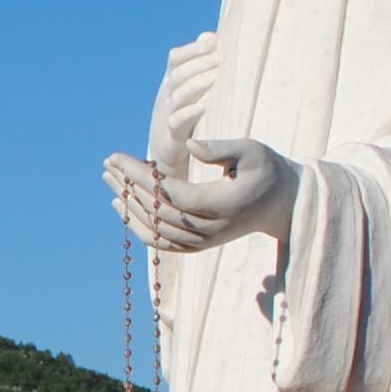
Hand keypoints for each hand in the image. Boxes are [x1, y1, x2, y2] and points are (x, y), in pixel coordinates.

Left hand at [105, 140, 291, 251]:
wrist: (282, 204)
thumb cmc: (267, 170)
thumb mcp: (252, 150)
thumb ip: (222, 148)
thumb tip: (190, 145)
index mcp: (224, 204)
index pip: (171, 194)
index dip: (141, 177)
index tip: (119, 157)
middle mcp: (212, 229)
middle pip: (159, 212)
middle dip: (129, 187)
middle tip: (108, 165)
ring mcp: (206, 241)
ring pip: (156, 231)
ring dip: (128, 207)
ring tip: (109, 181)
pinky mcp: (201, 246)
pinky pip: (163, 244)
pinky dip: (139, 228)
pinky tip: (122, 207)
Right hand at [151, 31, 219, 173]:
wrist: (167, 153)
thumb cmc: (185, 116)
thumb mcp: (190, 88)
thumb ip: (200, 62)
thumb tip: (210, 35)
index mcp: (171, 82)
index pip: (175, 58)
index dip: (192, 48)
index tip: (214, 41)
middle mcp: (166, 96)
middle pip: (178, 74)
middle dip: (199, 64)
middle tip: (220, 58)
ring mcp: (166, 115)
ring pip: (178, 96)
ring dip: (198, 84)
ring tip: (218, 77)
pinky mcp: (171, 135)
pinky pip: (178, 121)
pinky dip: (193, 112)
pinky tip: (209, 106)